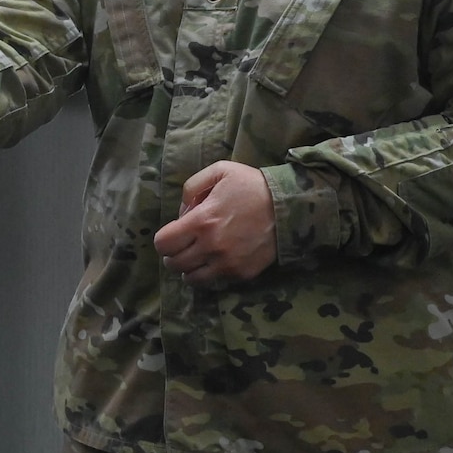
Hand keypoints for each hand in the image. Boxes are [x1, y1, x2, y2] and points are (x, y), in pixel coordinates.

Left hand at [153, 162, 278, 283]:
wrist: (290, 207)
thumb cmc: (252, 186)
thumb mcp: (220, 170)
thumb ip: (192, 187)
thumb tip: (181, 212)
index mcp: (202, 221)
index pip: (163, 243)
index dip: (164, 238)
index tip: (173, 233)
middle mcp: (211, 247)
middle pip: (173, 263)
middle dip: (173, 254)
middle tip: (182, 246)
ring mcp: (227, 264)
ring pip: (191, 278)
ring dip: (188, 268)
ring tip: (197, 257)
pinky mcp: (241, 274)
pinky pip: (214, 282)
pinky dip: (209, 274)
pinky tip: (215, 262)